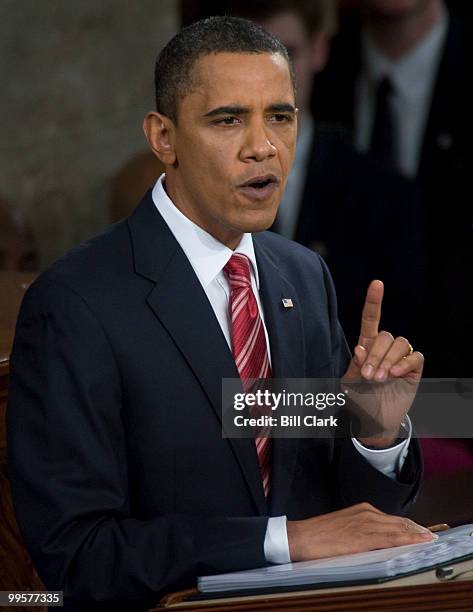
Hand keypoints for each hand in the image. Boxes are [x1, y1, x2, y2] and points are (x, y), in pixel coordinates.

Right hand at [287, 503, 434, 560]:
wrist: (301, 537)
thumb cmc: (319, 535)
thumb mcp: (345, 528)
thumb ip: (362, 530)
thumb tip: (377, 541)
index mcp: (361, 510)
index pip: (392, 518)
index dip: (408, 526)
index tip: (420, 531)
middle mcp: (366, 513)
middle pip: (399, 522)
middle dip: (416, 529)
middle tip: (429, 535)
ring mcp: (365, 523)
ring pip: (398, 528)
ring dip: (415, 534)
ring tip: (428, 539)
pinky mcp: (363, 536)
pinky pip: (390, 538)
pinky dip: (406, 539)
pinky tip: (415, 542)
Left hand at [341, 280, 423, 446]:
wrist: (372, 421)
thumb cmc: (358, 399)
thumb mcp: (348, 382)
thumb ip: (353, 363)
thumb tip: (361, 346)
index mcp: (367, 347)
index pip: (371, 320)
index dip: (374, 302)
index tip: (377, 284)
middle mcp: (384, 349)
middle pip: (385, 336)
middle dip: (376, 355)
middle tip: (367, 375)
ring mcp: (400, 359)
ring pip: (399, 343)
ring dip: (387, 360)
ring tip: (379, 378)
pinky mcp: (414, 370)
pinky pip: (415, 356)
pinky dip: (404, 363)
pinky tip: (394, 374)